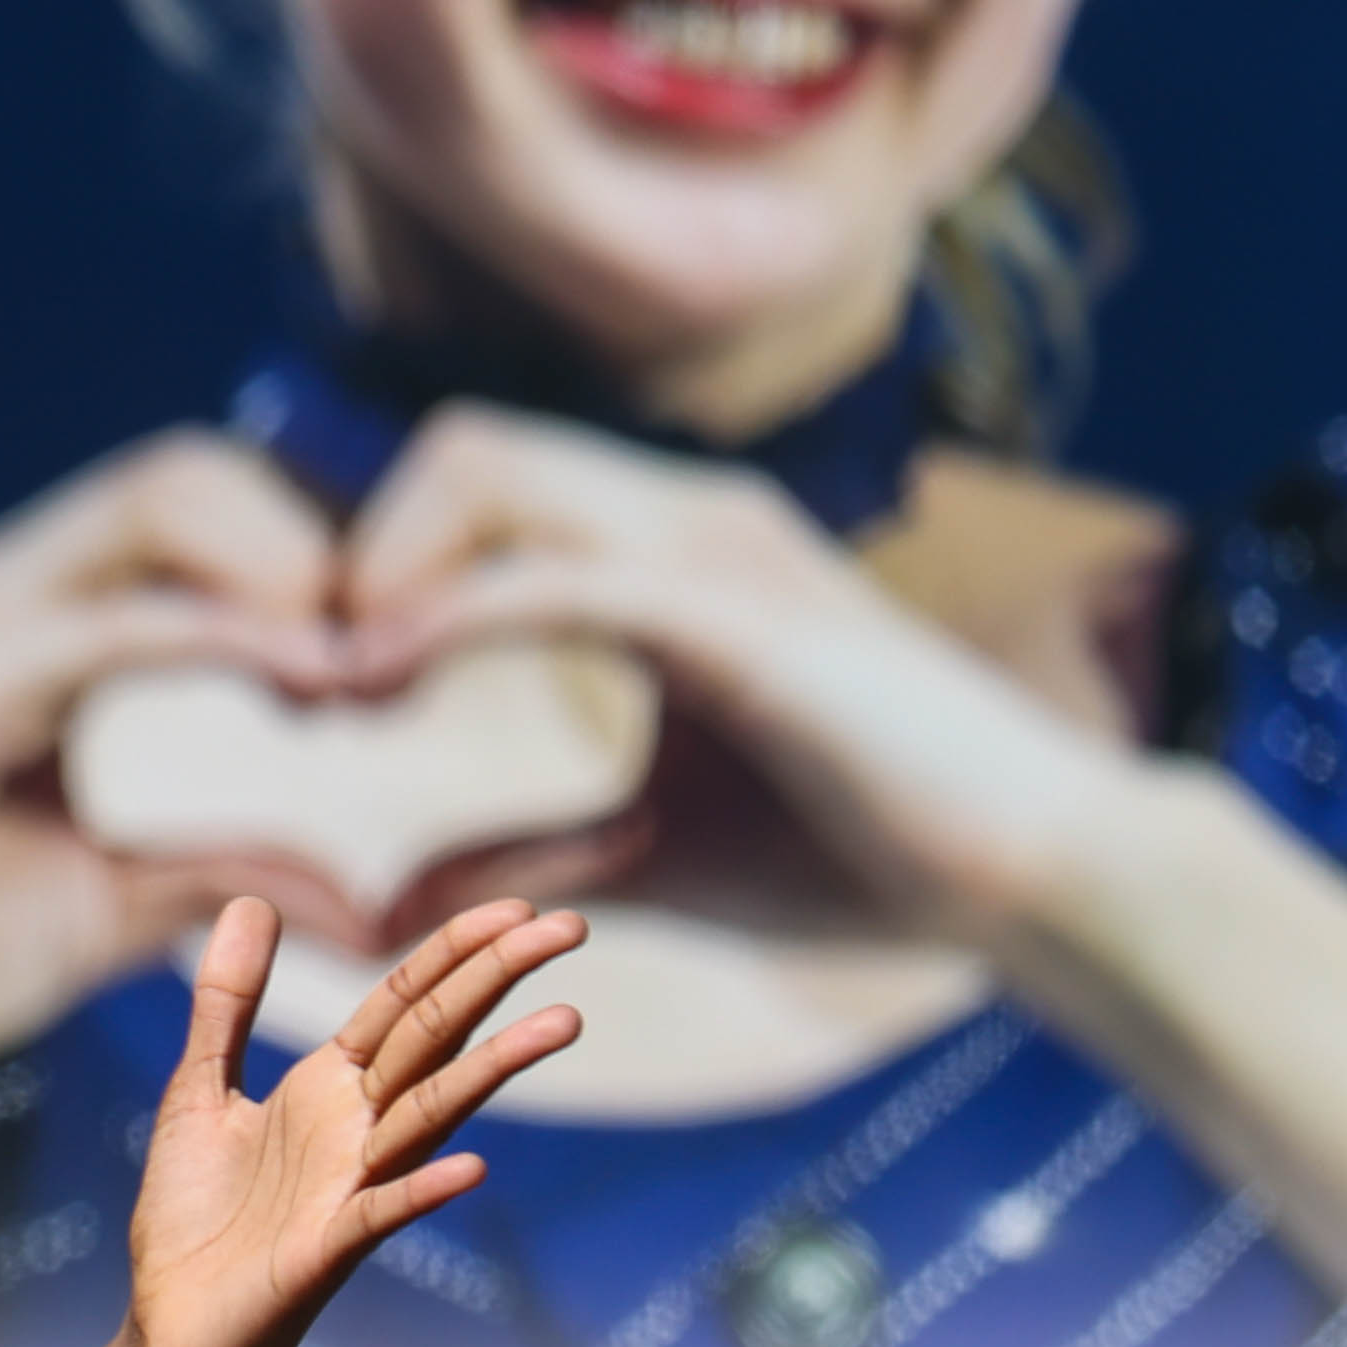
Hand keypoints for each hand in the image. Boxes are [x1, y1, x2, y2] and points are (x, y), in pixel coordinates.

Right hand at [0, 431, 358, 1076]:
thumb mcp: (97, 908)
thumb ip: (214, 871)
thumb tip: (359, 902)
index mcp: (36, 631)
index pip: (195, 516)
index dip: (311, 566)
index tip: (390, 680)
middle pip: (190, 473)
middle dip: (316, 540)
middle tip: (389, 667)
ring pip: (159, 500)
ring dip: (285, 565)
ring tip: (354, 674)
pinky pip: (110, 622)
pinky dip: (222, 636)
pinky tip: (302, 683)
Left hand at [126, 899, 588, 1346]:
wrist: (171, 1335)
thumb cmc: (194, 1218)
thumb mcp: (200, 1089)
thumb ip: (228, 1002)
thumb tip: (251, 898)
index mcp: (328, 1089)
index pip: (405, 1005)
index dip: (456, 953)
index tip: (521, 909)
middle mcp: (354, 1132)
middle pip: (435, 1041)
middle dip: (496, 982)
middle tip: (572, 927)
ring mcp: (348, 1192)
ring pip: (431, 1116)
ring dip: (494, 1070)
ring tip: (563, 1022)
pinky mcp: (324, 1255)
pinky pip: (381, 1215)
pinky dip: (424, 1191)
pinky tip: (472, 1167)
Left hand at [334, 409, 1149, 946]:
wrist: (1037, 881)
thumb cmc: (868, 859)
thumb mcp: (646, 858)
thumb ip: (517, 855)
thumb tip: (388, 902)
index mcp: (668, 548)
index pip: (478, 479)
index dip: (376, 562)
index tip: (319, 687)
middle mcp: (687, 515)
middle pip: (459, 444)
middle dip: (357, 544)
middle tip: (309, 682)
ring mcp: (714, 548)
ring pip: (488, 466)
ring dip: (384, 565)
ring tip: (338, 689)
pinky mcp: (734, 616)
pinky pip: (551, 574)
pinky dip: (446, 618)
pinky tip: (384, 688)